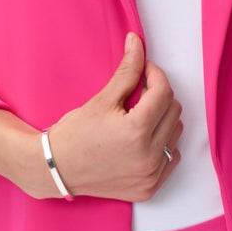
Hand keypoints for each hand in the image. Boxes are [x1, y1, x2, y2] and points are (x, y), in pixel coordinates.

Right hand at [41, 33, 183, 200]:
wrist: (55, 169)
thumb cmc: (74, 134)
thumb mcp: (102, 99)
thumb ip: (127, 71)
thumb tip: (138, 42)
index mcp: (136, 131)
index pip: (163, 92)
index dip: (155, 75)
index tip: (144, 71)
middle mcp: (148, 156)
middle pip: (174, 111)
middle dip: (158, 96)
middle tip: (137, 94)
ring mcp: (150, 175)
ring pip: (175, 134)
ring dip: (162, 120)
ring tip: (138, 118)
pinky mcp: (149, 188)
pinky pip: (172, 158)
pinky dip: (162, 145)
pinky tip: (141, 140)